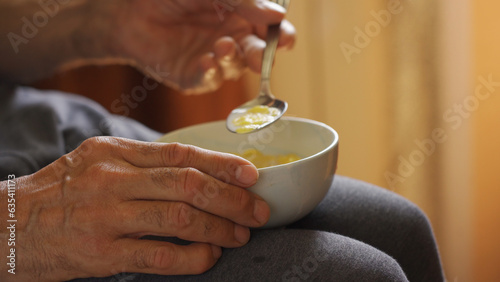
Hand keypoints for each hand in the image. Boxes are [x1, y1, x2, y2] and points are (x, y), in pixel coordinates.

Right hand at [0, 137, 269, 280]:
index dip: (222, 164)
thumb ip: (142, 161)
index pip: (180, 154)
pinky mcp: (101, 254)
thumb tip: (197, 169)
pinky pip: (159, 256)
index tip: (251, 175)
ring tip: (240, 234)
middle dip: (232, 199)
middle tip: (258, 211)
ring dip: (219, 228)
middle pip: (188, 185)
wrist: (8, 227)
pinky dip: (192, 257)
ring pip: (180, 219)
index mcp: (114, 153)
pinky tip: (210, 257)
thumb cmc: (60, 193)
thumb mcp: (96, 161)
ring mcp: (107, 217)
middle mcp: (113, 180)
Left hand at [96, 0, 295, 93]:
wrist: (130, 10)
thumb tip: (277, 15)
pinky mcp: (192, 77)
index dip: (282, 37)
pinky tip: (206, 61)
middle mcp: (233, 41)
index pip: (271, 32)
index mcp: (243, 18)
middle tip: (259, 56)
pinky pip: (207, 80)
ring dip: (232, 59)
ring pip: (235, 69)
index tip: (285, 39)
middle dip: (262, 57)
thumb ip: (244, 2)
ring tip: (222, 45)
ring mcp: (214, 61)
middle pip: (258, 55)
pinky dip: (209, 73)